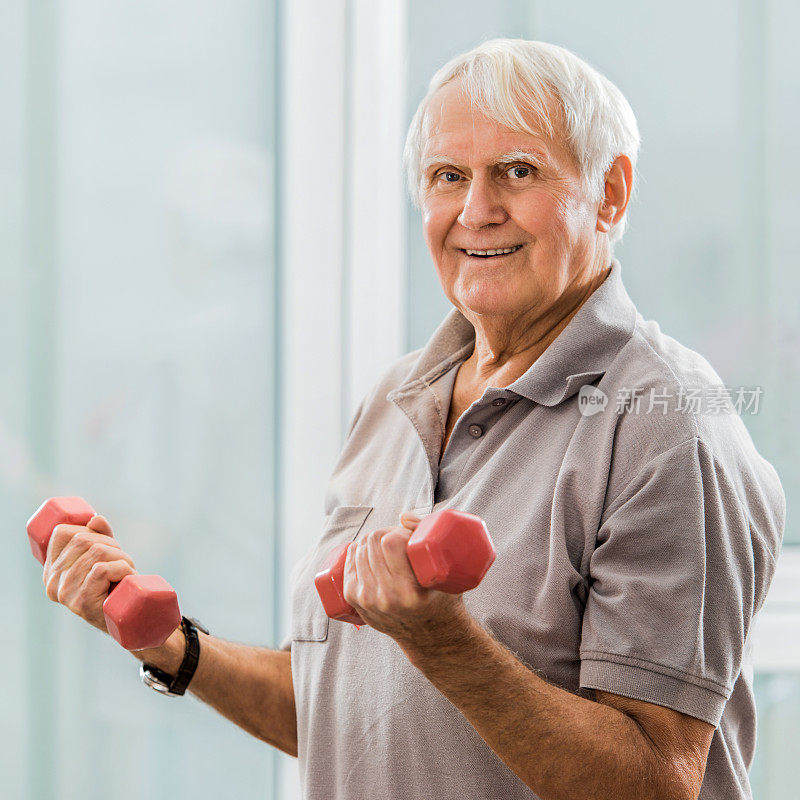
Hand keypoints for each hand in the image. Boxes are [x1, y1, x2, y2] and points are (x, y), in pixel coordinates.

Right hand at [42, 514, 136, 634]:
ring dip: (122, 557)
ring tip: (127, 571)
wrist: (129, 620)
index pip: (62, 532)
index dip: (88, 529)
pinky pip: (102, 569)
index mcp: (51, 570)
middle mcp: (52, 582)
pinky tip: (127, 578)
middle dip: (111, 544)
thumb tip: (96, 518)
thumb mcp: (106, 557)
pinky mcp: (82, 601)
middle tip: (122, 561)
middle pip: (83, 539)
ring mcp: (65, 593)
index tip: (104, 543)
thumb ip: (99, 535)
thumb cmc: (116, 585)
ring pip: (96, 552)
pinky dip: (122, 568)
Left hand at [342, 510, 468, 645]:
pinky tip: (364, 551)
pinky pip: (349, 566)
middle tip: (397, 540)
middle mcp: (387, 598)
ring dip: (369, 542)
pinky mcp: (356, 602)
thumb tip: (403, 516)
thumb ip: (428, 539)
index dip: (397, 532)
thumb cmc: (441, 598)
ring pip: (359, 551)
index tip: (407, 537)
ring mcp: (368, 601)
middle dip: (384, 534)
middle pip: (372, 543)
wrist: (429, 635)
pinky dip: (355, 553)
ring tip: (384, 547)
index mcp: (410, 592)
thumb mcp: (445, 572)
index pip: (389, 542)